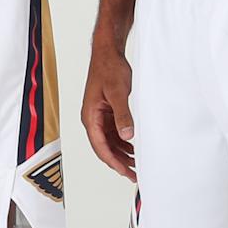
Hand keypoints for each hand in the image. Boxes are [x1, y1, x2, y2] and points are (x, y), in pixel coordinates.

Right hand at [81, 40, 135, 179]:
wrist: (107, 53)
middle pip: (103, 147)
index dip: (113, 161)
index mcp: (90, 116)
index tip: (125, 172)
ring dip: (121, 154)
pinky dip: (122, 142)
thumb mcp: (119, 93)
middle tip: (134, 175)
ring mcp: (99, 116)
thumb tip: (127, 136)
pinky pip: (113, 133)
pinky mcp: (106, 112)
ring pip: (109, 142)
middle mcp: (92, 119)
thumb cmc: (108, 69)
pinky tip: (133, 147)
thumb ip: (123, 116)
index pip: (100, 146)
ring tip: (136, 165)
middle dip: (118, 162)